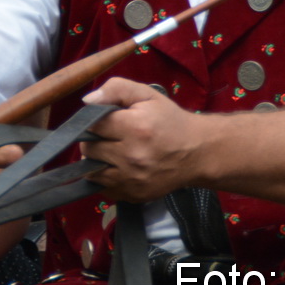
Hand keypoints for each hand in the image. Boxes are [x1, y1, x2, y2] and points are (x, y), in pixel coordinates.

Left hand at [79, 76, 203, 202]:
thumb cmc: (169, 120)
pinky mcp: (134, 195)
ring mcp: (132, 179)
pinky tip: (115, 167)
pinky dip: (104, 179)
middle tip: (106, 136)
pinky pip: (104, 189)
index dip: (93, 121)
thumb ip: (115, 89)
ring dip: (95, 161)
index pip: (92, 125)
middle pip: (89, 149)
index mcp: (134, 127)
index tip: (103, 121)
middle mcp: (132, 156)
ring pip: (91, 171)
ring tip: (109, 151)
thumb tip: (87, 100)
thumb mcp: (146, 95)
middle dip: (93, 140)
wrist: (197, 152)